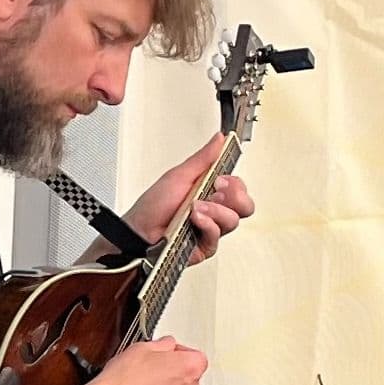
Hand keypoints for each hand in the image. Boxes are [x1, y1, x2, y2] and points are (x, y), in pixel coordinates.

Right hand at [91, 338, 205, 384]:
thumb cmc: (123, 381)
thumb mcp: (142, 347)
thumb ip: (163, 345)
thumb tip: (166, 346)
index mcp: (190, 367)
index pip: (194, 356)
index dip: (177, 355)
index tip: (165, 356)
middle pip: (189, 379)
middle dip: (173, 375)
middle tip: (151, 373)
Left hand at [126, 134, 254, 264]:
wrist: (139, 232)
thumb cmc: (153, 206)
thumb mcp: (179, 175)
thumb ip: (204, 158)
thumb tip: (220, 138)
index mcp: (209, 191)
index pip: (238, 188)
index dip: (235, 184)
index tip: (220, 180)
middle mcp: (213, 210)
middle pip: (245, 206)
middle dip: (233, 196)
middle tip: (215, 192)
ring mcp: (210, 228)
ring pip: (233, 220)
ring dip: (214, 210)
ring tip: (195, 208)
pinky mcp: (205, 245)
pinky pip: (217, 236)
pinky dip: (206, 225)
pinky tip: (194, 220)